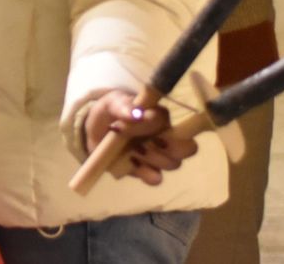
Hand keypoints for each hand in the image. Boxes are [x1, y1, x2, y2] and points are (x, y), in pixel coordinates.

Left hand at [84, 90, 198, 185]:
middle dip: (170, 148)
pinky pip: (156, 178)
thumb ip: (123, 106)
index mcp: (159, 116)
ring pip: (173, 164)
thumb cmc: (109, 113)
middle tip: (144, 143)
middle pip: (188, 148)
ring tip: (132, 150)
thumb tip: (138, 114)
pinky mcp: (147, 171)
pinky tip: (131, 163)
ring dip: (152, 158)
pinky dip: (145, 173)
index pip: (168, 121)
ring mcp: (159, 156)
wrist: (95, 132)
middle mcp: (166, 136)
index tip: (132, 123)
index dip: (153, 124)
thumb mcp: (111, 104)